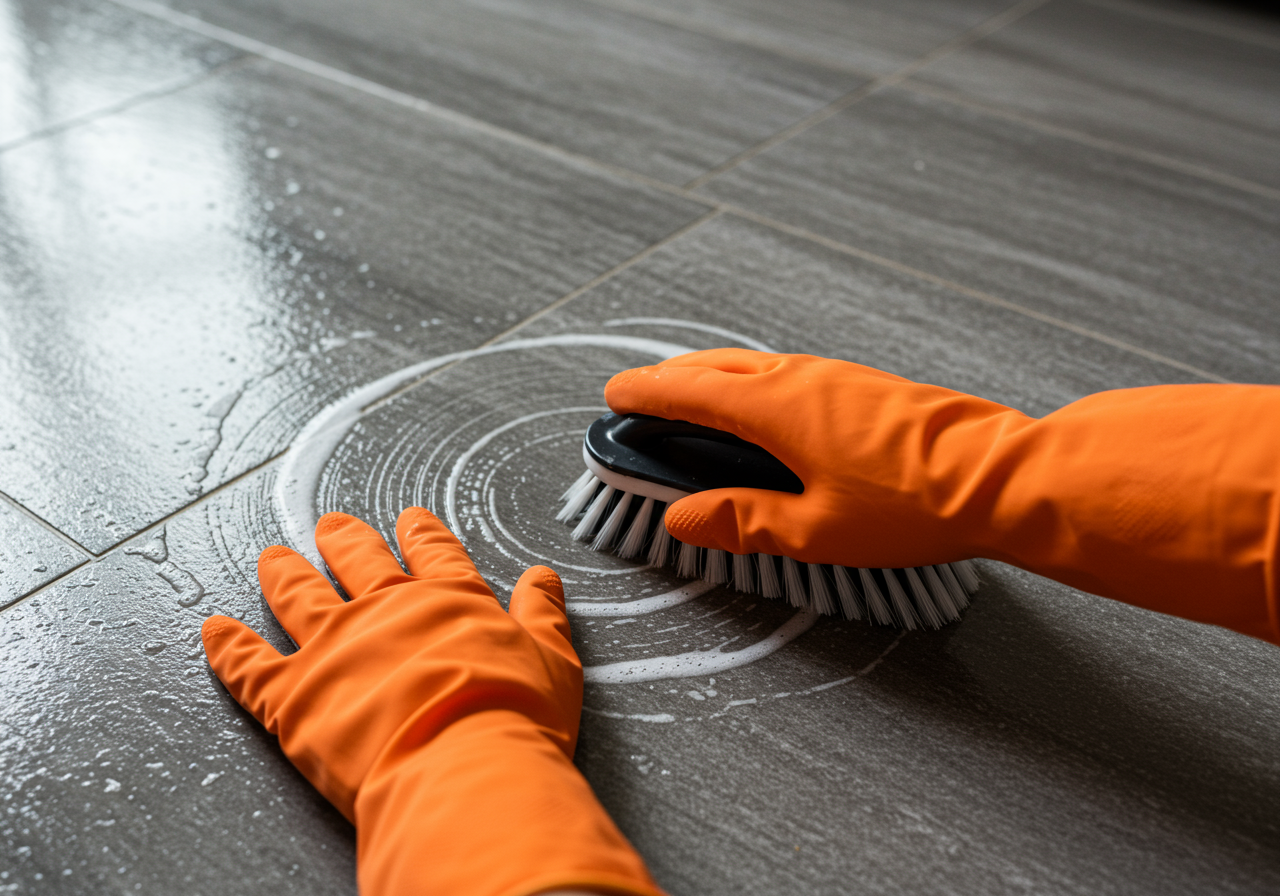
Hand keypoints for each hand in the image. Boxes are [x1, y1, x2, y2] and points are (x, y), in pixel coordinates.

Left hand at [202, 508, 662, 895]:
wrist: (462, 768)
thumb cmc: (512, 719)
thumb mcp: (551, 660)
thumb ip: (541, 615)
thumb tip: (543, 578)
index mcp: (448, 601)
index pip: (433, 553)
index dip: (421, 533)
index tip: (409, 519)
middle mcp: (385, 610)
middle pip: (357, 560)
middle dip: (344, 540)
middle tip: (333, 525)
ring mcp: (333, 647)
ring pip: (298, 596)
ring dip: (283, 573)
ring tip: (273, 558)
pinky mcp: (290, 694)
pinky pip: (247, 664)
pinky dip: (226, 646)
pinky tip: (213, 629)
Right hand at [605, 349, 1015, 567]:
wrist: (1003, 478)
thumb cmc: (914, 507)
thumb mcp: (813, 531)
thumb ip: (740, 520)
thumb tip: (682, 516)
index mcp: (776, 408)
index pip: (690, 391)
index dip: (647, 394)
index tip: (615, 397)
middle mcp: (801, 378)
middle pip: (717, 367)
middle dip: (672, 380)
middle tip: (641, 397)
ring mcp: (836, 375)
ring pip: (755, 366)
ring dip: (713, 378)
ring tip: (691, 399)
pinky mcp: (864, 386)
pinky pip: (788, 373)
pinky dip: (754, 384)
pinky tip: (762, 409)